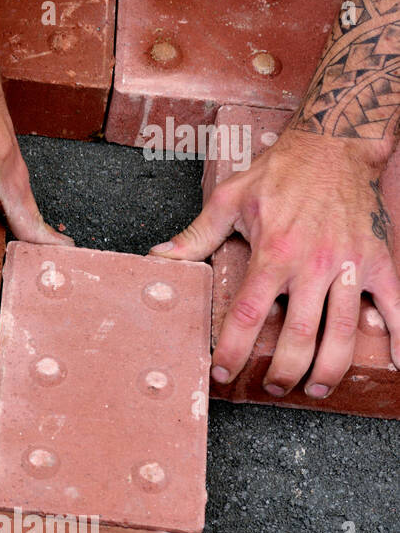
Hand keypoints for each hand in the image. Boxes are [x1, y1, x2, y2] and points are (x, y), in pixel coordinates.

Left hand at [152, 129, 399, 397]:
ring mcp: (348, 264)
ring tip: (315, 387)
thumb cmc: (278, 173)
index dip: (233, 349)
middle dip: (284, 370)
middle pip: (298, 334)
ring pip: (343, 329)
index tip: (223, 371)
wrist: (333, 144)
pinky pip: (396, 303)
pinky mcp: (378, 259)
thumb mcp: (227, 200)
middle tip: (274, 388)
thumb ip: (195, 237)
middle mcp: (312, 264)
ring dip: (330, 367)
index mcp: (272, 253)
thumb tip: (157, 258)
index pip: (246, 315)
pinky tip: (396, 363)